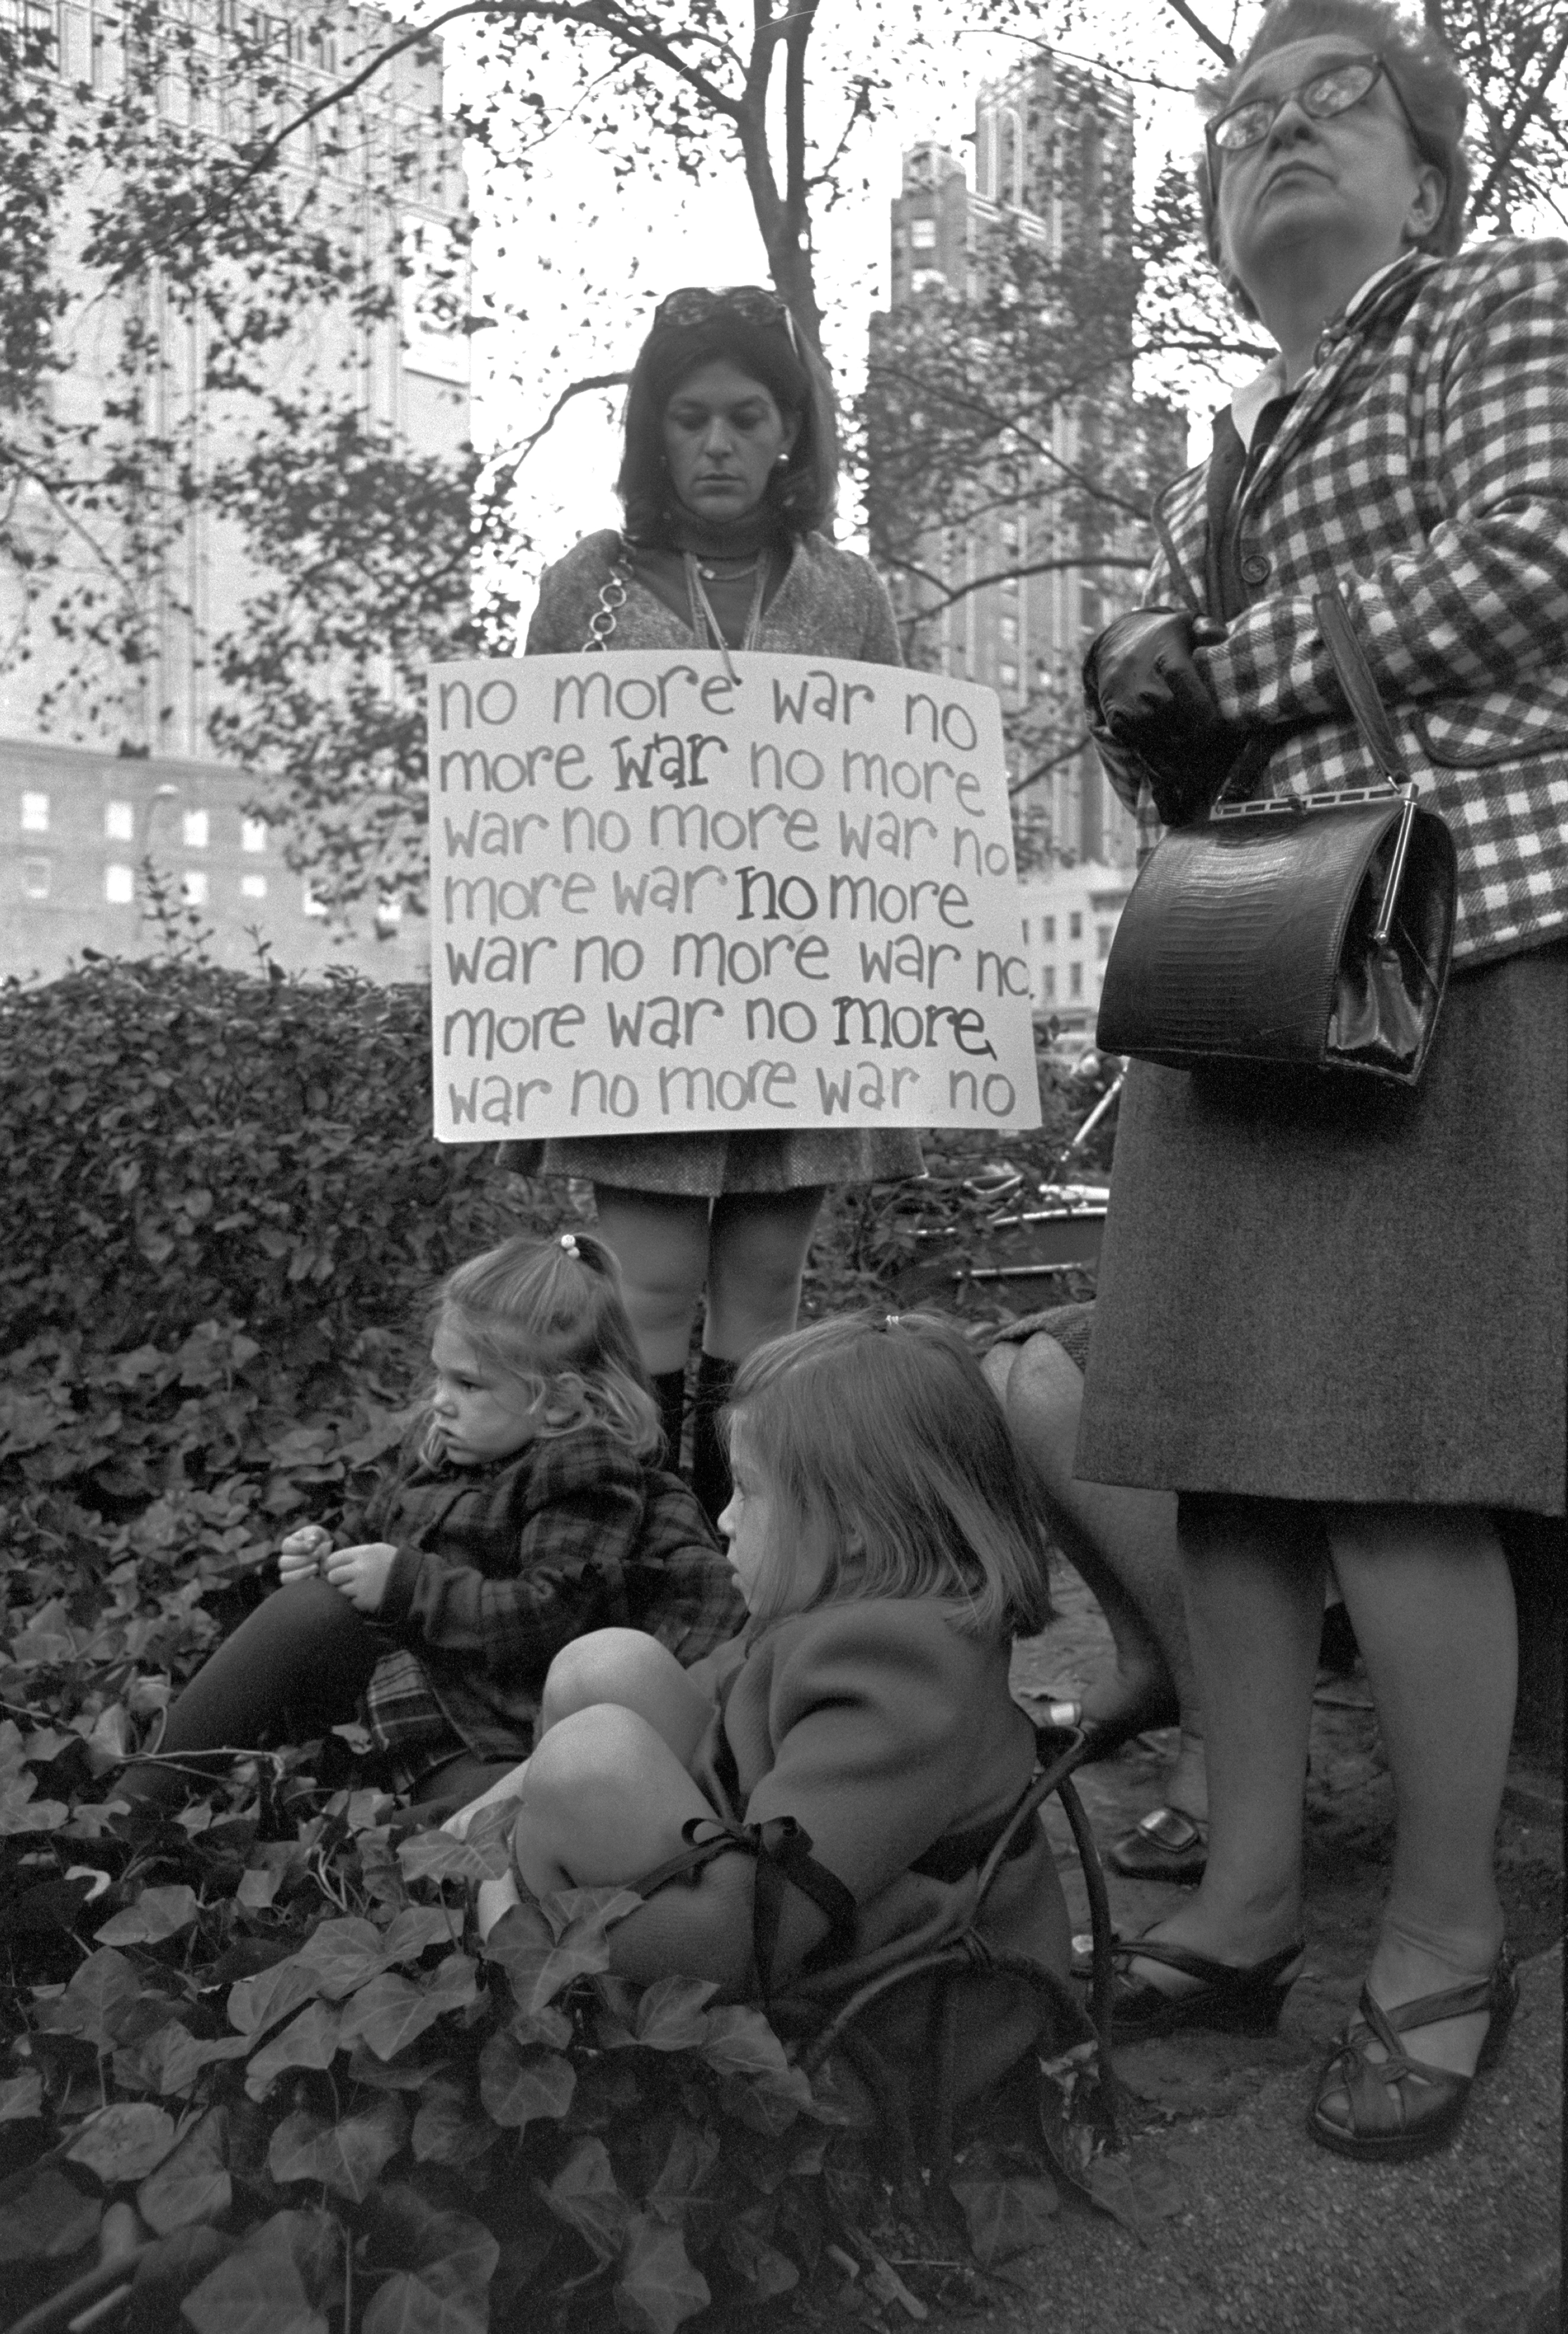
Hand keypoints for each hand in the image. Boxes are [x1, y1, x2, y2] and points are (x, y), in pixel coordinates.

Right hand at [278, 1525, 330, 1584]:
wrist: (327, 1555)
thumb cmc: (319, 1542)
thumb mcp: (317, 1533)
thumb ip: (313, 1534)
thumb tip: (313, 1540)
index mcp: (288, 1545)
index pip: (287, 1547)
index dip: (299, 1547)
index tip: (313, 1546)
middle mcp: (285, 1560)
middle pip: (284, 1563)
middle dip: (303, 1560)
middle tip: (318, 1556)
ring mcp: (288, 1574)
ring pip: (285, 1577)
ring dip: (302, 1572)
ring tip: (316, 1567)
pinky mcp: (295, 1585)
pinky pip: (293, 1588)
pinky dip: (304, 1583)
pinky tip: (315, 1578)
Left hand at [322, 1541, 398, 1614]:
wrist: (415, 1581)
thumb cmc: (395, 1563)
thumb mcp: (377, 1550)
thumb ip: (357, 1555)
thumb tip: (336, 1562)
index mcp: (363, 1553)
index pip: (333, 1559)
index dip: (330, 1566)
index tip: (331, 1569)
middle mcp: (360, 1568)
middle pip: (332, 1576)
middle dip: (335, 1580)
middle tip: (341, 1582)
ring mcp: (362, 1586)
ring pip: (340, 1591)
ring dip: (345, 1591)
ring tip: (356, 1590)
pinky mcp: (365, 1601)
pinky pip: (351, 1602)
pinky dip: (355, 1601)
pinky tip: (365, 1597)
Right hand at [1084, 610, 1238, 826]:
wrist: (1114, 646)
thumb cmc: (1163, 637)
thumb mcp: (1186, 622)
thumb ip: (1207, 628)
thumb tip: (1222, 634)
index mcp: (1171, 667)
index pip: (1201, 713)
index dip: (1217, 733)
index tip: (1226, 738)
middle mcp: (1149, 693)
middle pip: (1188, 739)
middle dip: (1207, 754)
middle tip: (1222, 763)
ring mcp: (1133, 714)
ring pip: (1167, 754)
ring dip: (1187, 768)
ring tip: (1203, 776)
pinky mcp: (1120, 727)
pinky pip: (1146, 757)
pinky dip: (1164, 771)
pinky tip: (1178, 776)